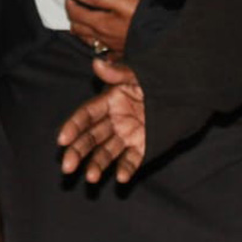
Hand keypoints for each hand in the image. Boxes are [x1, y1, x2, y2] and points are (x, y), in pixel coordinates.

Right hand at [56, 56, 147, 183]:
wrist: (179, 93)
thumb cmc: (152, 81)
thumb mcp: (136, 75)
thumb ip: (117, 72)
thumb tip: (97, 63)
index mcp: (107, 102)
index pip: (86, 115)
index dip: (73, 126)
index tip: (62, 139)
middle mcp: (113, 121)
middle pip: (91, 138)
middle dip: (78, 152)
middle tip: (67, 167)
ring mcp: (126, 136)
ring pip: (107, 152)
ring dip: (98, 165)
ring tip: (91, 178)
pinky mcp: (141, 147)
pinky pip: (133, 159)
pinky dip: (127, 168)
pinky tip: (121, 178)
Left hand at [65, 0, 138, 57]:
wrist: (161, 40)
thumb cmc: (143, 19)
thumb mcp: (120, 1)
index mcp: (99, 23)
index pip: (75, 13)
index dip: (70, 3)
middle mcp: (101, 36)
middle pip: (78, 28)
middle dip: (73, 16)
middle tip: (75, 6)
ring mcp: (110, 46)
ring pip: (87, 40)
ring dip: (81, 30)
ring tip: (82, 22)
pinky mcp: (120, 52)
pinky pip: (102, 51)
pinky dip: (97, 45)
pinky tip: (101, 43)